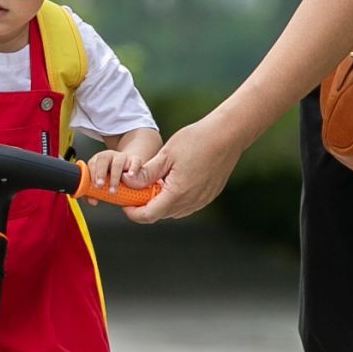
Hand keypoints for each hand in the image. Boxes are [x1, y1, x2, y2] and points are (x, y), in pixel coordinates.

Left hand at [83, 146, 144, 193]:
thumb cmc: (112, 177)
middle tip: (99, 185)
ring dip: (114, 177)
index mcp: (99, 160)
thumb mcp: (102, 183)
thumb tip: (93, 201)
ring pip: (118, 163)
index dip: (92, 174)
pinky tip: (131, 176)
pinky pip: (135, 162)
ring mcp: (123, 157)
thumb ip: (93, 193)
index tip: (94, 185)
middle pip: (103, 159)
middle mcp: (110, 156)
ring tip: (113, 190)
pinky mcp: (135, 160)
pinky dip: (133, 169)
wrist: (130, 169)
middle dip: (100, 173)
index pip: (92, 163)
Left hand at [122, 116, 245, 223]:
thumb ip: (146, 173)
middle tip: (137, 189)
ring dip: (161, 202)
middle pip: (160, 214)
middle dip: (145, 206)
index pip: (149, 215)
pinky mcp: (209, 196)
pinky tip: (173, 181)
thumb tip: (127, 182)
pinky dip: (175, 199)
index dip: (133, 213)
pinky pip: (187, 205)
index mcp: (177, 193)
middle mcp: (191, 202)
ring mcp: (202, 200)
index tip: (124, 203)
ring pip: (174, 211)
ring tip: (155, 183)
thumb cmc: (196, 140)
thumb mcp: (166, 155)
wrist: (228, 135)